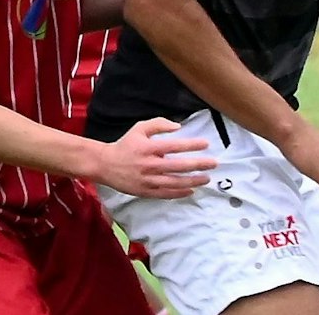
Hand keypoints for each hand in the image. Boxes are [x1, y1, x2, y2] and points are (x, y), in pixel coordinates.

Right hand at [96, 118, 217, 198]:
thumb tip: (178, 127)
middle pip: (178, 166)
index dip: (191, 145)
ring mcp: (147, 180)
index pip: (174, 146)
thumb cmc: (125, 145)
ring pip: (174, 182)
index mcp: (148, 148)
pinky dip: (179, 193)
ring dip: (193, 181)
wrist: (105, 165)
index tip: (206, 144)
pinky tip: (191, 190)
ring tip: (206, 178)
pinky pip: (165, 194)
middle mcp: (149, 165)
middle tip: (213, 163)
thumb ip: (159, 124)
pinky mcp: (145, 191)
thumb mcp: (139, 128)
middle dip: (198, 165)